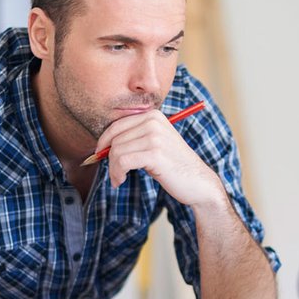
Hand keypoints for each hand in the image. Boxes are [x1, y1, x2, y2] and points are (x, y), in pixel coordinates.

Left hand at [95, 109, 224, 205]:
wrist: (198, 182)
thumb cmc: (174, 165)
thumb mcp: (155, 144)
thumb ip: (134, 138)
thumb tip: (102, 144)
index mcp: (153, 116)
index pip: (117, 125)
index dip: (104, 142)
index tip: (101, 155)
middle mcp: (153, 122)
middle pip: (115, 139)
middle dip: (109, 158)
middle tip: (114, 173)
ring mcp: (155, 137)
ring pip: (117, 151)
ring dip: (113, 169)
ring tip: (118, 179)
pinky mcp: (155, 154)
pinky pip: (123, 161)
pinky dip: (117, 173)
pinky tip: (120, 181)